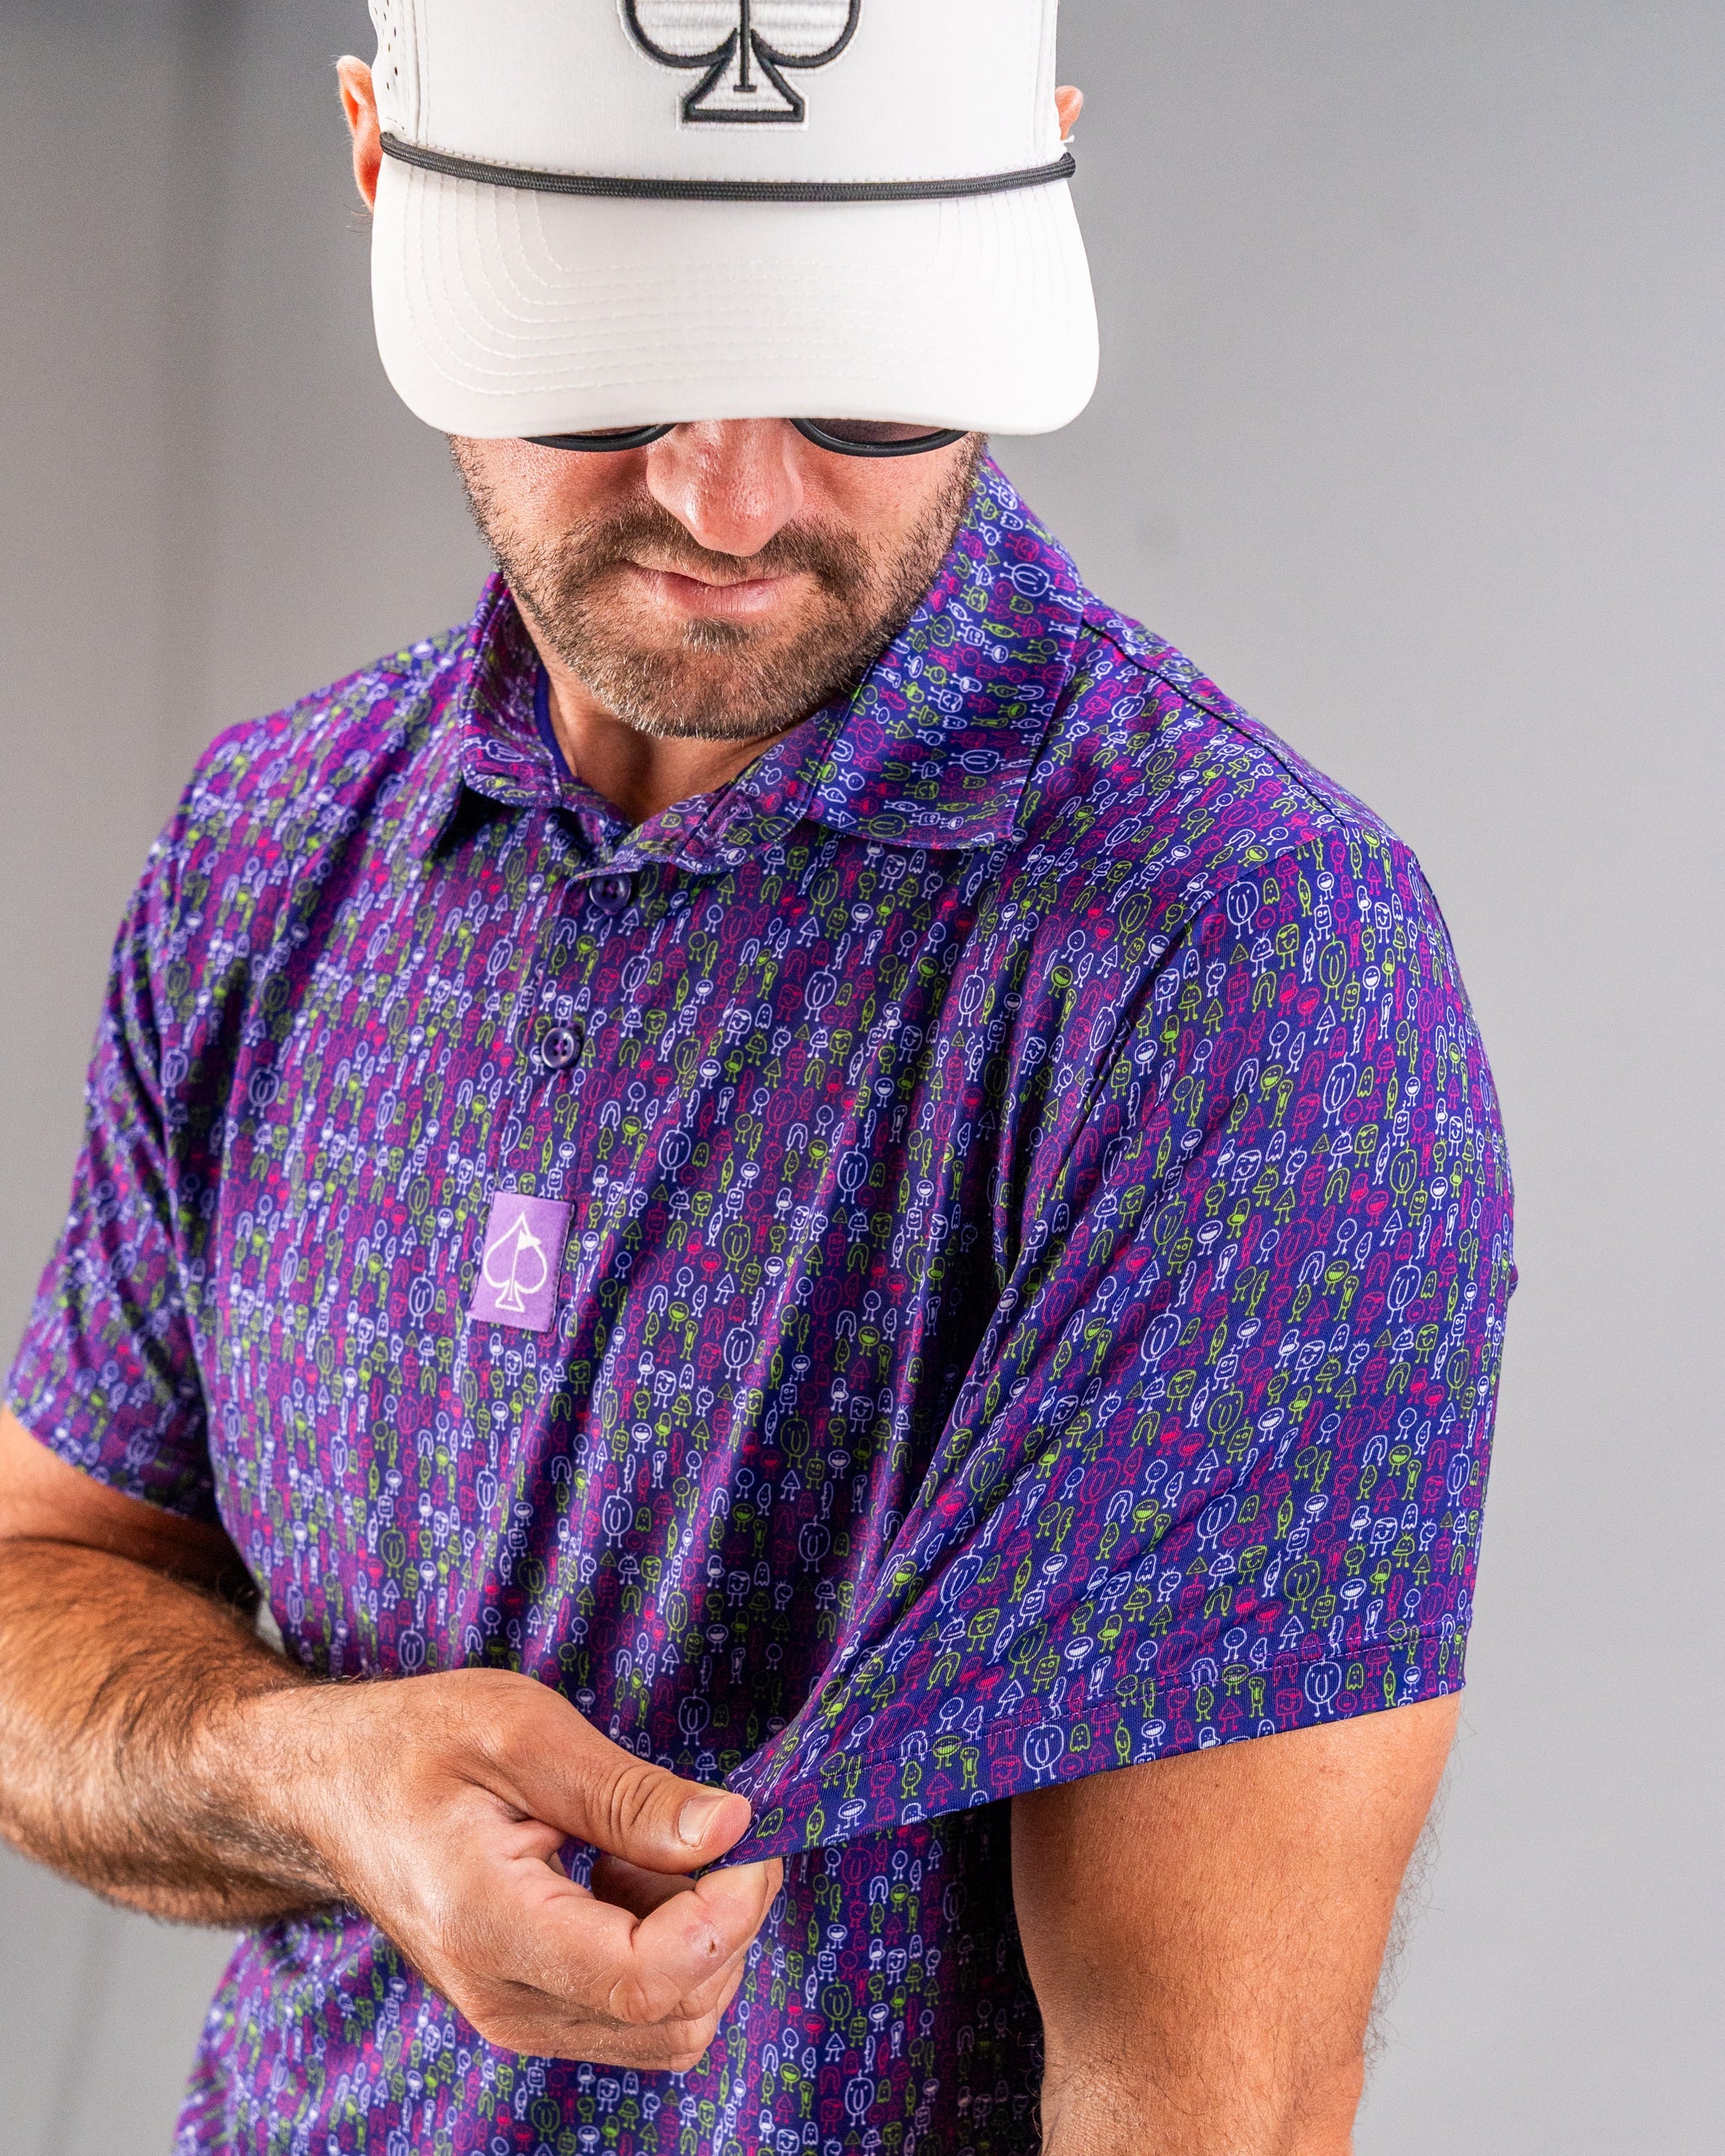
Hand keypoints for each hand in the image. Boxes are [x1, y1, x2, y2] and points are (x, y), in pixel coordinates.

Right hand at [253, 1666, 781, 2067]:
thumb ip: (628, 1793)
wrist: (329, 1787)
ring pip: (667, 2029)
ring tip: (644, 1848)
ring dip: (697, 1941)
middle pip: (673, 2017)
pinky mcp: (529, 2010)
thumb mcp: (523, 1731)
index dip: (726, 1914)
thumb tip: (730, 1828)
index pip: (647, 1978)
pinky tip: (625, 1877)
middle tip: (709, 1827)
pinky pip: (635, 2014)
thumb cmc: (415, 1743)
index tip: (746, 1836)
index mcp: (489, 1926)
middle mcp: (502, 1999)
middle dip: (725, 1924)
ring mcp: (513, 2016)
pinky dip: (666, 1952)